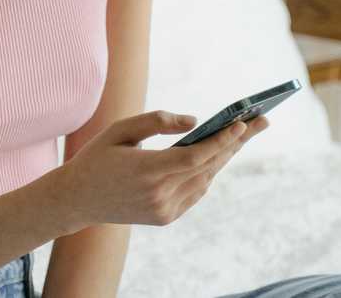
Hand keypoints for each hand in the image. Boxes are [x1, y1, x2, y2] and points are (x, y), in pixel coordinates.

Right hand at [57, 109, 268, 230]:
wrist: (78, 199)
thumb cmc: (97, 157)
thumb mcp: (121, 130)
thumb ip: (157, 122)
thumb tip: (195, 121)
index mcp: (148, 171)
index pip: (197, 156)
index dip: (223, 140)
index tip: (243, 123)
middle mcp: (160, 195)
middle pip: (209, 166)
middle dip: (237, 143)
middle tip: (262, 122)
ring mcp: (165, 210)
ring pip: (205, 180)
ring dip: (224, 157)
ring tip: (243, 134)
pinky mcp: (166, 217)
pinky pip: (196, 192)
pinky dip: (207, 172)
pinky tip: (216, 155)